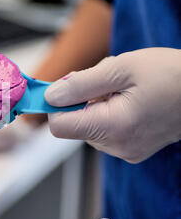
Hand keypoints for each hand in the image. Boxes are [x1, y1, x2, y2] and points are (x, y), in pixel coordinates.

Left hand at [44, 48, 180, 162]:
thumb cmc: (172, 75)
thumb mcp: (121, 68)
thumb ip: (81, 84)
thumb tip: (50, 97)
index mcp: (112, 127)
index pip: (59, 126)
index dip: (55, 105)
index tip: (61, 87)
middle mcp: (116, 146)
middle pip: (74, 123)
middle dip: (82, 98)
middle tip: (109, 80)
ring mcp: (125, 150)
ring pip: (89, 125)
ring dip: (97, 103)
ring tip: (125, 88)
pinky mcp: (132, 149)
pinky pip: (106, 129)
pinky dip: (109, 112)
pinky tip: (130, 99)